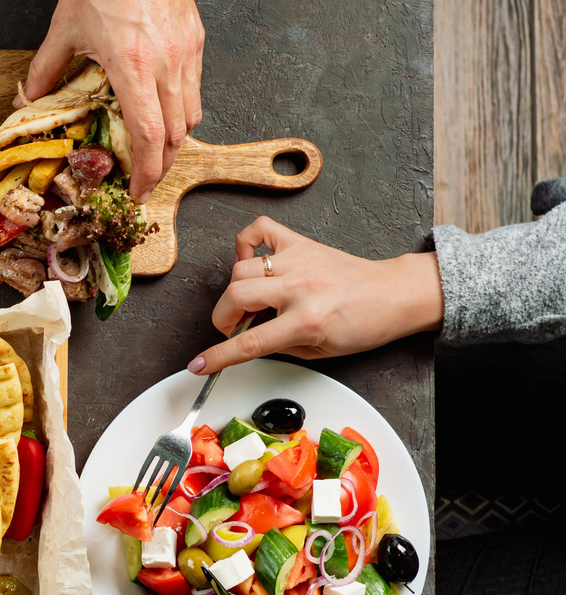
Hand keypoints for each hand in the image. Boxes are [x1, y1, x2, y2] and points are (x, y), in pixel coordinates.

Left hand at [22, 0, 204, 202]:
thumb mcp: (65, 27)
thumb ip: (46, 70)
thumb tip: (27, 99)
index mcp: (134, 66)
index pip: (151, 136)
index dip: (148, 172)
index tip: (139, 190)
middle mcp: (167, 63)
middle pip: (176, 135)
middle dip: (162, 166)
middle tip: (145, 181)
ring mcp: (186, 52)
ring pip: (191, 115)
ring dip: (174, 142)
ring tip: (155, 153)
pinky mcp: (195, 39)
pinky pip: (194, 89)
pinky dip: (181, 111)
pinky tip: (163, 112)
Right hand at [188, 217, 445, 374]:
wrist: (395, 294)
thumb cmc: (364, 324)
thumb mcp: (320, 351)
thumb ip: (279, 346)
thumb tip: (247, 342)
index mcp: (307, 320)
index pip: (249, 342)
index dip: (217, 357)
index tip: (199, 365)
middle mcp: (300, 286)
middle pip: (235, 296)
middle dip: (224, 319)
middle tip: (236, 327)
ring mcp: (299, 260)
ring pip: (240, 269)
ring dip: (236, 291)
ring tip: (252, 301)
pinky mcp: (301, 243)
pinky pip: (259, 230)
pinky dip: (246, 243)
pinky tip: (252, 261)